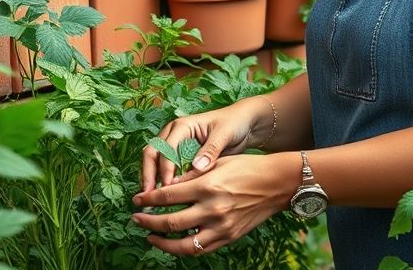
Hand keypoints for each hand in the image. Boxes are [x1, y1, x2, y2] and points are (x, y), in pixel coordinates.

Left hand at [132, 152, 296, 255]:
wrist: (276, 184)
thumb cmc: (247, 167)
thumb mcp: (218, 162)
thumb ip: (193, 175)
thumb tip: (168, 185)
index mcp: (208, 185)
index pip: (168, 196)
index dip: (149, 199)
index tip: (137, 200)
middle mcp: (212, 208)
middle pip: (170, 222)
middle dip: (148, 221)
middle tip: (136, 218)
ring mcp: (221, 227)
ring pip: (183, 244)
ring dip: (162, 242)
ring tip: (151, 236)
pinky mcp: (229, 237)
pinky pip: (201, 249)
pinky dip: (184, 248)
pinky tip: (175, 241)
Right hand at [141, 99, 267, 189]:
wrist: (242, 123)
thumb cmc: (233, 123)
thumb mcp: (223, 134)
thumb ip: (210, 150)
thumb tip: (196, 168)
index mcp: (182, 125)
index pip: (166, 147)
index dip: (165, 168)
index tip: (168, 186)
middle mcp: (174, 133)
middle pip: (152, 153)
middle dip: (148, 174)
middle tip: (148, 196)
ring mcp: (175, 145)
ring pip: (154, 161)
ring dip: (151, 179)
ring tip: (150, 201)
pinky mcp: (180, 156)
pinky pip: (165, 169)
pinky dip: (161, 181)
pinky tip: (163, 197)